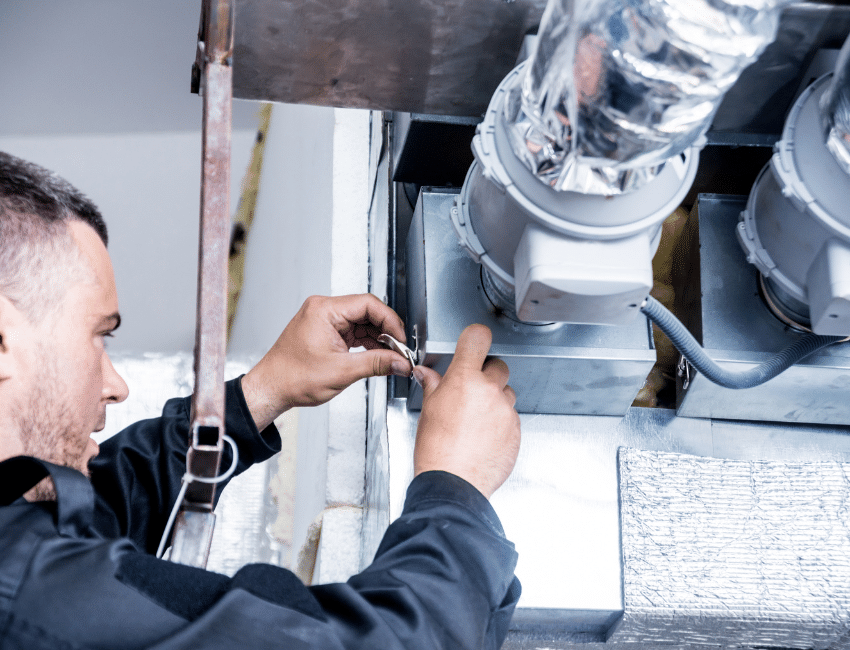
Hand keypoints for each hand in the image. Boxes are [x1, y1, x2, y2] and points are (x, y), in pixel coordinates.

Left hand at [242, 294, 412, 429]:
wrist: (271, 389)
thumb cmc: (291, 378)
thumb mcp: (341, 372)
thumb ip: (376, 363)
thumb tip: (399, 361)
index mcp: (324, 310)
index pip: (369, 304)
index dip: (390, 321)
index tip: (401, 340)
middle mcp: (323, 310)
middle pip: (367, 311)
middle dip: (386, 331)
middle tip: (400, 350)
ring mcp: (324, 320)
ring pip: (362, 322)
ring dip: (378, 339)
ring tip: (391, 356)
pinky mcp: (325, 331)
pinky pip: (353, 331)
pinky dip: (367, 344)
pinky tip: (377, 356)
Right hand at [412, 324, 520, 498]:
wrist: (453, 483)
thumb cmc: (437, 450)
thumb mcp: (429, 410)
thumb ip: (433, 385)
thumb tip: (427, 374)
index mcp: (464, 379)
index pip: (478, 338)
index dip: (476, 338)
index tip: (474, 343)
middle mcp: (489, 390)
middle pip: (498, 366)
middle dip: (486, 374)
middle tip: (471, 391)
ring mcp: (505, 410)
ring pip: (506, 393)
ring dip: (494, 399)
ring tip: (475, 419)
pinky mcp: (516, 430)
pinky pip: (511, 416)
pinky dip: (500, 422)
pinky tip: (483, 435)